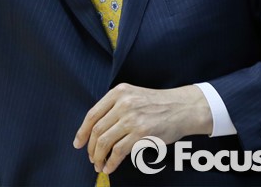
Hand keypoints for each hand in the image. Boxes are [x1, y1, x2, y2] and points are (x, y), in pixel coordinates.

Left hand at [73, 83, 212, 174]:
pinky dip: (111, 162)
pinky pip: (119, 151)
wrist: (182, 108)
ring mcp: (132, 118)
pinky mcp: (141, 133)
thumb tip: (95, 130)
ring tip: (99, 165)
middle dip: (91, 148)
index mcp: (118, 92)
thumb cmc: (157, 104)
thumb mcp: (132, 96)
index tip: (78, 143)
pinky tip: (109, 167)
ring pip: (105, 141)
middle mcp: (123, 103)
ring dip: (99, 157)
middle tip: (91, 158)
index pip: (92, 114)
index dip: (82, 131)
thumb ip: (114, 107)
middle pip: (97, 129)